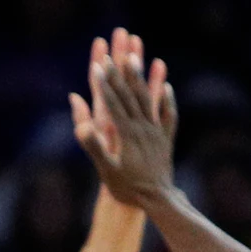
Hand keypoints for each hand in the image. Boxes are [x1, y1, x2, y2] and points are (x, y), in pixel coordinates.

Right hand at [68, 27, 177, 206]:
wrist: (159, 201)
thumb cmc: (128, 189)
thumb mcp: (107, 171)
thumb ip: (96, 147)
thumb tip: (82, 127)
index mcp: (127, 134)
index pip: (113, 102)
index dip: (105, 82)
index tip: (99, 63)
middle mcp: (143, 128)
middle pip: (130, 94)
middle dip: (120, 72)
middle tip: (113, 51)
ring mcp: (156, 132)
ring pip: (148, 98)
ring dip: (141, 77)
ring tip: (136, 56)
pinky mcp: (165, 139)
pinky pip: (167, 115)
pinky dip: (165, 99)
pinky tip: (166, 87)